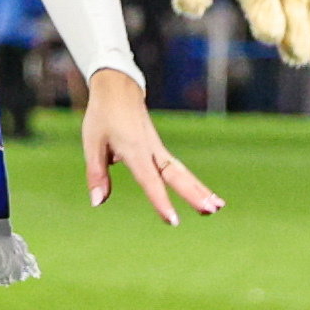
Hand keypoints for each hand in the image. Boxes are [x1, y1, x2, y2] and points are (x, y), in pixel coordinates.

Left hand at [83, 69, 224, 225]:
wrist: (118, 88)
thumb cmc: (102, 116)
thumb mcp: (92, 144)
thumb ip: (97, 174)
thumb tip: (97, 203)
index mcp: (134, 150)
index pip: (150, 181)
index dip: (161, 201)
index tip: (173, 221)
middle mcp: (151, 150)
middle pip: (176, 176)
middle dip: (193, 194)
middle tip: (211, 211)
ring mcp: (157, 149)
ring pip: (182, 172)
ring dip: (200, 189)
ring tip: (218, 207)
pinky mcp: (158, 148)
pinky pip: (178, 167)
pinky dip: (192, 181)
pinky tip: (204, 194)